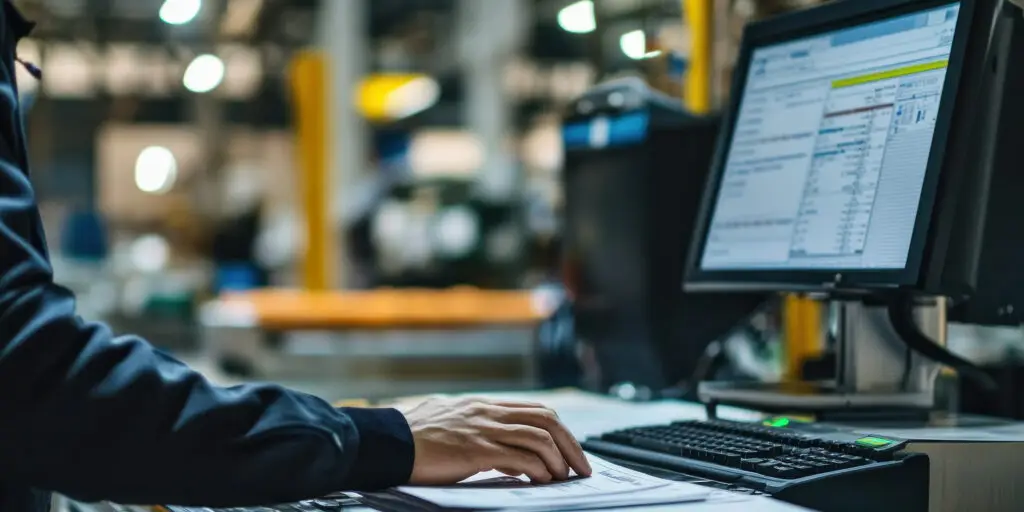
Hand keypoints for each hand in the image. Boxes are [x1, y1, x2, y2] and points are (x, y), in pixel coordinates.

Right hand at [397, 396, 592, 485]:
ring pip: (538, 436)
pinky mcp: (475, 449)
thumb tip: (510, 461)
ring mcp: (482, 428)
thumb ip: (482, 438)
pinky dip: (538, 468)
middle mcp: (487, 412)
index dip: (558, 430)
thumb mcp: (452, 431)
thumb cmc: (413, 440)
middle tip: (582, 466)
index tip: (570, 449)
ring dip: (559, 458)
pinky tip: (543, 480)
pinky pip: (519, 456)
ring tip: (565, 477)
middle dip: (570, 443)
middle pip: (545, 419)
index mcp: (482, 405)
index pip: (534, 409)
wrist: (386, 442)